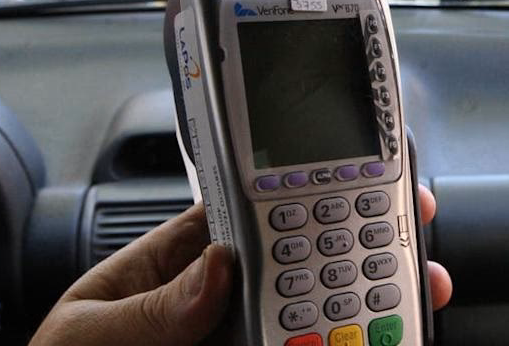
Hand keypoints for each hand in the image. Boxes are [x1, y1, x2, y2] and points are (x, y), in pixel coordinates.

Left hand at [30, 185, 451, 345]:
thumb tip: (219, 265)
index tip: (353, 180)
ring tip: (417, 299)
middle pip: (303, 265)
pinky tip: (382, 341)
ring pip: (315, 316)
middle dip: (361, 247)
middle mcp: (217, 301)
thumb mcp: (91, 334)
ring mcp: (235, 339)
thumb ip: (154, 307)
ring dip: (368, 305)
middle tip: (412, 237)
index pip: (249, 213)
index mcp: (177, 263)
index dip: (303, 192)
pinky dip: (345, 343)